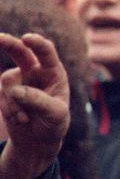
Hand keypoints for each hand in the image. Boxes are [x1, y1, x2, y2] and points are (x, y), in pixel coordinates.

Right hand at [0, 33, 69, 178]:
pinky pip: (2, 95)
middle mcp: (36, 73)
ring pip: (8, 81)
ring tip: (24, 117)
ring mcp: (19, 81)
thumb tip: (15, 90)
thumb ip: (38, 100)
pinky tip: (20, 119)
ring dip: (13, 101)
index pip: (46, 53)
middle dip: (9, 43)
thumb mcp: (55, 114)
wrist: (39, 140)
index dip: (37, 43)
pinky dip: (9, 109)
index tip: (28, 38)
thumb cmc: (54, 124)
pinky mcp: (7, 93)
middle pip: (21, 52)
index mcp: (54, 73)